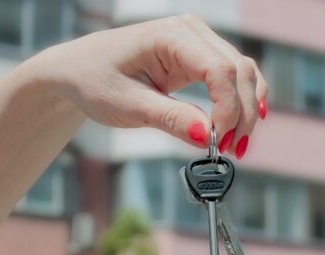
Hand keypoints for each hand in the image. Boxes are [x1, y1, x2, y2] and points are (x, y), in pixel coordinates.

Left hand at [31, 14, 267, 156]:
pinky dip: (240, 103)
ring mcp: (198, 42)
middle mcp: (192, 32)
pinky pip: (233, 78)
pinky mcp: (199, 58)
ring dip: (246, 111)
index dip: (228, 109)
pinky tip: (239, 127)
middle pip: (240, 72)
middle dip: (242, 114)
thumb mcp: (129, 106)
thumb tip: (207, 137)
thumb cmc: (95, 81)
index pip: (220, 71)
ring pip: (243, 74)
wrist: (78, 71)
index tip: (219, 142)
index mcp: (171, 36)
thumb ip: (171, 119)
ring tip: (235, 146)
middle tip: (232, 151)